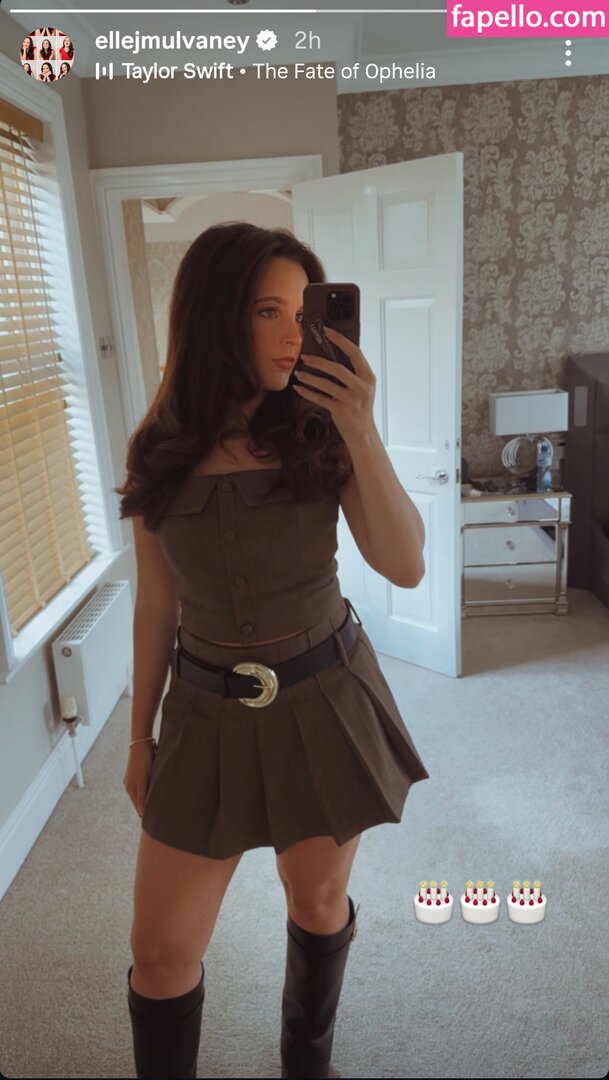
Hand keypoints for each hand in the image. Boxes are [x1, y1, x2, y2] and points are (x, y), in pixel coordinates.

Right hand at [123, 742, 155, 816]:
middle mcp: (129, 785)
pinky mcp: (135, 774)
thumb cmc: (144, 761)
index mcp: (131, 788)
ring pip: (139, 794)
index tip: (152, 823)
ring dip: (145, 800)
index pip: (138, 807)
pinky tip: (150, 793)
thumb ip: (142, 795)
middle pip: (138, 801)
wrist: (141, 744)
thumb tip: (141, 812)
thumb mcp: (143, 779)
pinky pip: (140, 787)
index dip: (145, 814)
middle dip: (145, 808)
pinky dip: (144, 792)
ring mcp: (131, 779)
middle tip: (155, 818)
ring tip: (154, 808)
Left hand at [293, 325, 375, 442]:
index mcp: (368, 377)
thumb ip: (352, 373)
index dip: (340, 340)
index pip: (355, 353)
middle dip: (318, 361)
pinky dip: (307, 393)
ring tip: (298, 373)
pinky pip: (320, 399)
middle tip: (304, 357)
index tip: (326, 331)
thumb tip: (331, 353)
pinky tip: (299, 388)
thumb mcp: (362, 387)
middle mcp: (362, 388)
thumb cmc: (359, 407)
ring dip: (309, 378)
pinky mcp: (341, 411)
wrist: (363, 432)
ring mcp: (351, 400)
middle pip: (337, 368)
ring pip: (326, 384)